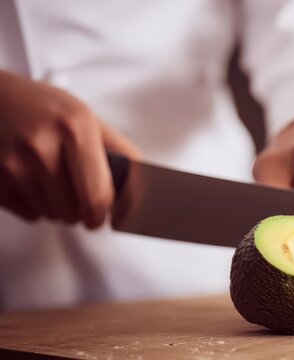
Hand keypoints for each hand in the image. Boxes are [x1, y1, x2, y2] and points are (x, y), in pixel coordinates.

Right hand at [0, 70, 139, 227]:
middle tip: (88, 204)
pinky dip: (38, 206)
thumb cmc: (44, 108)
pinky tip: (35, 182)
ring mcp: (15, 164)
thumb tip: (147, 186)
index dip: (110, 212)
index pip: (100, 194)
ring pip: (56, 216)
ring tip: (57, 182)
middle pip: (79, 212)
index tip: (113, 216)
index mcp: (75, 127)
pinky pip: (31, 215)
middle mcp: (43, 145)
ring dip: (63, 208)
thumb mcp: (87, 118)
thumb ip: (119, 151)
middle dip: (89, 214)